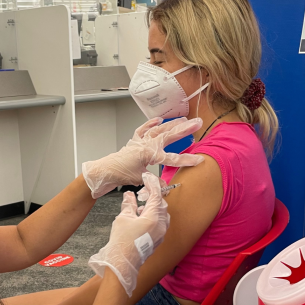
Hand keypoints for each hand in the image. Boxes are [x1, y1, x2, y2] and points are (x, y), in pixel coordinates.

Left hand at [82, 117, 203, 197]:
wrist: (105, 170)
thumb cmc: (120, 174)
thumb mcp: (140, 179)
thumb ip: (155, 181)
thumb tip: (166, 185)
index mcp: (149, 154)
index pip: (172, 158)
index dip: (187, 160)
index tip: (199, 160)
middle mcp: (146, 144)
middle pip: (169, 135)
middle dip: (184, 129)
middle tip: (197, 122)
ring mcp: (140, 141)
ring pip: (159, 129)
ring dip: (172, 124)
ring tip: (184, 119)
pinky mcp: (134, 141)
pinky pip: (144, 129)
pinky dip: (151, 123)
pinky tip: (159, 119)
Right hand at [88, 172, 169, 295]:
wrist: (123, 263)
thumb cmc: (122, 241)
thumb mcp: (123, 218)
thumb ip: (128, 204)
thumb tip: (129, 195)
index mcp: (153, 218)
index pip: (156, 195)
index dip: (152, 184)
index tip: (148, 177)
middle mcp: (161, 225)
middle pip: (162, 204)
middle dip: (153, 196)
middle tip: (142, 193)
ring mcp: (161, 234)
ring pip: (163, 214)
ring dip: (154, 207)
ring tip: (140, 206)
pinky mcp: (158, 240)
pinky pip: (161, 223)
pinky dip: (154, 217)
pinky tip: (141, 217)